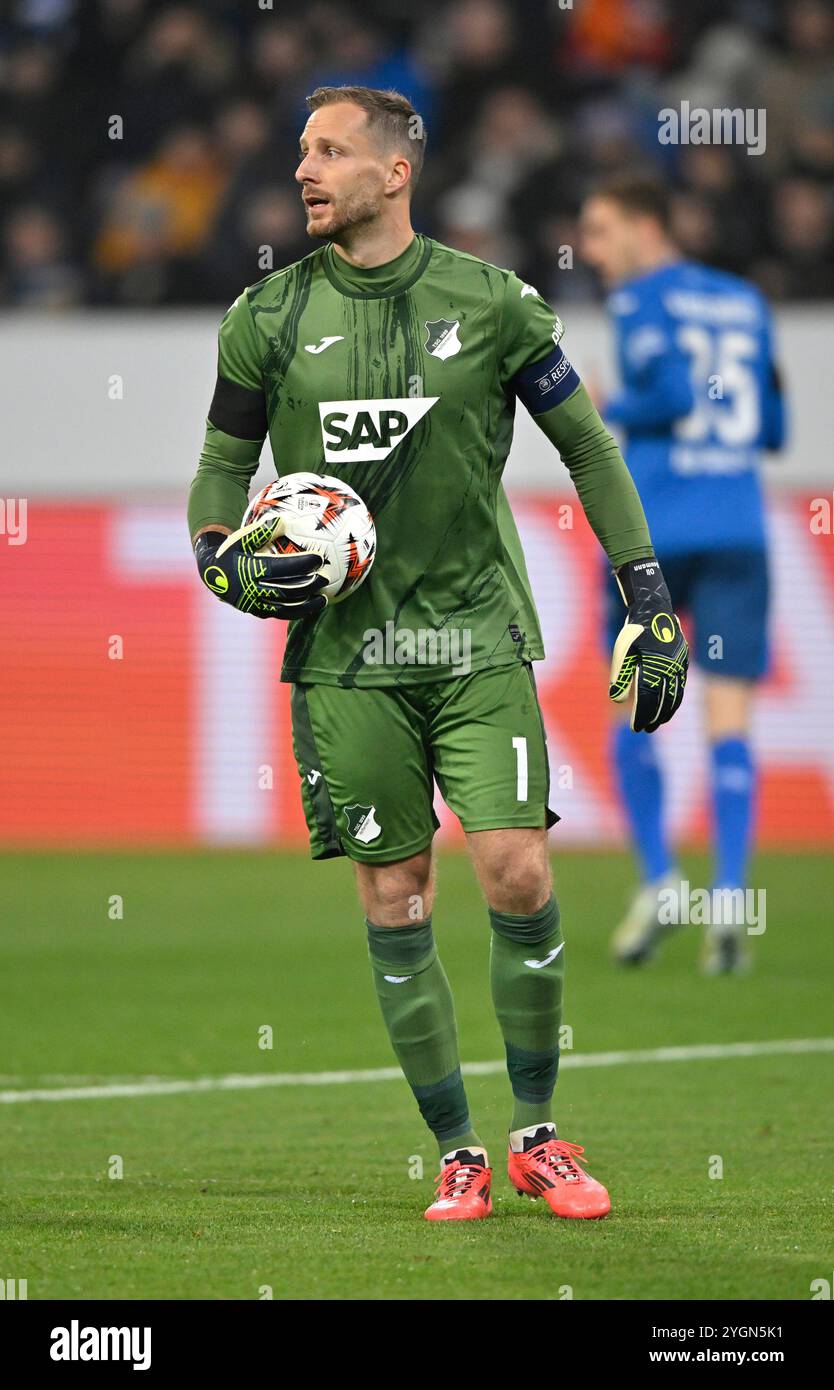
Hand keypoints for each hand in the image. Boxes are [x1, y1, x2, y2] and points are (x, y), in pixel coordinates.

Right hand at [193, 518, 327, 618]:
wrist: (211, 574)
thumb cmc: (232, 551)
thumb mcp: (242, 538)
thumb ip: (262, 530)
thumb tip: (285, 520)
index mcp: (250, 569)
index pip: (281, 568)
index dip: (302, 563)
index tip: (319, 558)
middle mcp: (252, 590)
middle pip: (287, 590)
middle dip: (309, 585)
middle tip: (326, 578)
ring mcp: (255, 604)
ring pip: (285, 608)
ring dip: (306, 605)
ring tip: (323, 600)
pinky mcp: (256, 612)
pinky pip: (279, 614)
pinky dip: (296, 612)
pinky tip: (309, 607)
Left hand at [609, 557, 687, 730]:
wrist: (654, 609)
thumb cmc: (634, 631)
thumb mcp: (621, 651)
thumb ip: (620, 676)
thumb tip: (618, 700)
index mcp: (652, 665)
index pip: (647, 698)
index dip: (641, 715)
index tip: (636, 728)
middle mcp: (668, 666)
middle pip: (663, 700)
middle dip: (654, 717)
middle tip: (646, 730)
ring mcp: (678, 664)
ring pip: (676, 694)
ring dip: (667, 711)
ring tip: (657, 723)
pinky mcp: (683, 661)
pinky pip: (681, 685)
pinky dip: (675, 698)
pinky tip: (669, 706)